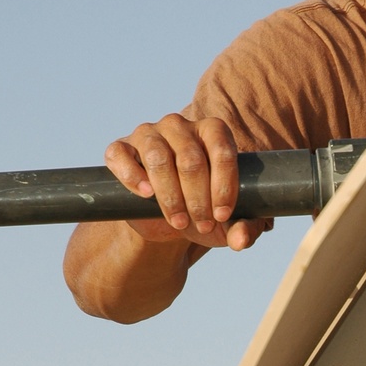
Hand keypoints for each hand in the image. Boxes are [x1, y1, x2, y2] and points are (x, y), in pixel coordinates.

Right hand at [104, 113, 271, 251]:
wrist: (167, 218)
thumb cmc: (205, 210)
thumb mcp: (228, 223)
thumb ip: (245, 228)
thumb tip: (241, 240)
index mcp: (212, 131)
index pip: (222, 150)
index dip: (224, 186)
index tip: (222, 216)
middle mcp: (179, 125)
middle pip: (191, 160)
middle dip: (198, 200)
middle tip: (202, 226)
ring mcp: (148, 134)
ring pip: (159, 158)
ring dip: (170, 196)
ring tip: (179, 222)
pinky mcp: (121, 148)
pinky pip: (121, 156)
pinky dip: (133, 177)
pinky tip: (146, 195)